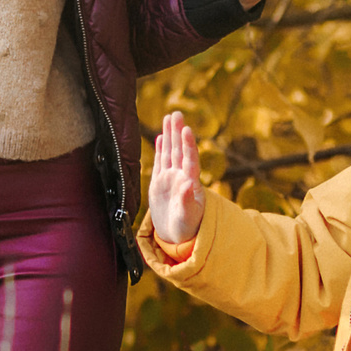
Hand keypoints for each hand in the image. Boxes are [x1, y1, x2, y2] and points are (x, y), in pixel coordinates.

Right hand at [148, 112, 206, 248]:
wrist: (177, 236)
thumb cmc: (187, 228)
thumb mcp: (188, 218)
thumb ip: (187, 202)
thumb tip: (189, 185)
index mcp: (191, 184)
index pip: (190, 160)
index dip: (188, 145)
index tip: (187, 130)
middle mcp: (181, 178)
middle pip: (179, 151)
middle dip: (178, 132)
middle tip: (176, 114)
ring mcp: (171, 179)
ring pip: (170, 153)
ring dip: (170, 136)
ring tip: (170, 117)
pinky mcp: (160, 183)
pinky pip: (161, 162)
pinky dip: (161, 149)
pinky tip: (161, 137)